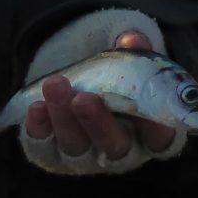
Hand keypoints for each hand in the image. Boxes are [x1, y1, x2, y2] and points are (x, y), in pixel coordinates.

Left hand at [22, 30, 176, 160]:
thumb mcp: (129, 64)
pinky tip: (37, 107)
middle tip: (84, 99)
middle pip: (114, 146)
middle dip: (97, 122)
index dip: (156, 128)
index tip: (146, 109)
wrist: (80, 85)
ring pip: (76, 147)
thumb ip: (135, 53)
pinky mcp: (53, 156)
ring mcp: (86, 158)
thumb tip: (132, 40)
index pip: (161, 139)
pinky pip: (44, 148)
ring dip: (63, 118)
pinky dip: (40, 128)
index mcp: (149, 133)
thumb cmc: (116, 79)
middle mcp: (120, 152)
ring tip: (55, 86)